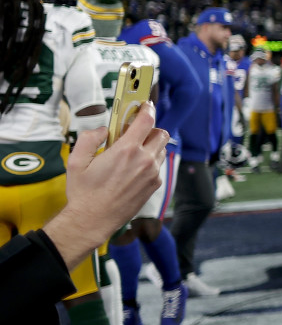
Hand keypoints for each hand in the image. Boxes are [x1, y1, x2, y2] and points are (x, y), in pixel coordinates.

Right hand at [44, 104, 167, 268]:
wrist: (93, 220)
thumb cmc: (84, 192)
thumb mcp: (77, 161)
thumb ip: (90, 138)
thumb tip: (104, 130)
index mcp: (126, 150)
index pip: (147, 120)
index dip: (147, 109)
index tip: (145, 105)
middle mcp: (144, 160)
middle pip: (161, 133)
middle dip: (150, 129)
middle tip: (134, 132)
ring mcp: (152, 174)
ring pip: (161, 150)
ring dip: (151, 145)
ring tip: (133, 152)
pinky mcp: (155, 186)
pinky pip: (158, 166)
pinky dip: (149, 162)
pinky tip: (133, 169)